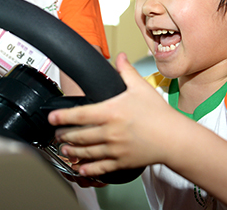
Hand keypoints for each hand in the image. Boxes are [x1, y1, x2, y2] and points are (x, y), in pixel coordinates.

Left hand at [48, 52, 177, 176]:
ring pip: (85, 152)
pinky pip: (100, 167)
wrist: (174, 138)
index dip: (62, 116)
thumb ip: (126, 71)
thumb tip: (120, 57)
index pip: (79, 115)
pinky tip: (80, 168)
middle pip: (78, 135)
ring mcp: (114, 149)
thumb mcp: (141, 87)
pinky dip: (87, 169)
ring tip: (64, 149)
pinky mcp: (121, 162)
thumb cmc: (159, 114)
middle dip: (63, 135)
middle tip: (56, 134)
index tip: (52, 117)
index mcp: (111, 112)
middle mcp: (110, 132)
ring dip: (71, 151)